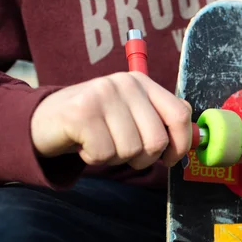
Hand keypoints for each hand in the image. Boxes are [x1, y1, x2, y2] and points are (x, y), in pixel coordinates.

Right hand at [31, 71, 192, 168]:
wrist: (45, 120)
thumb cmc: (96, 123)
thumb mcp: (131, 113)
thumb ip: (160, 118)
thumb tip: (196, 136)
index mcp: (142, 83)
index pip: (179, 114)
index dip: (181, 143)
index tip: (170, 159)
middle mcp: (125, 84)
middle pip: (156, 140)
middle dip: (143, 158)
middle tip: (124, 153)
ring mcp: (102, 95)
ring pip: (131, 150)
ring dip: (116, 158)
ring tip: (101, 143)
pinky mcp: (81, 113)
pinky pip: (104, 154)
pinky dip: (95, 159)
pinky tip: (85, 145)